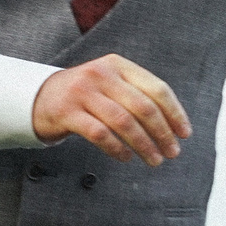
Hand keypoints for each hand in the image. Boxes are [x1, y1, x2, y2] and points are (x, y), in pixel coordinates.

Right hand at [31, 54, 190, 165]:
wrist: (41, 96)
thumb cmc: (87, 95)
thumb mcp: (112, 84)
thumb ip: (139, 95)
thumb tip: (175, 126)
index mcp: (119, 65)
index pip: (157, 89)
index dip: (175, 113)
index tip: (185, 134)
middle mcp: (101, 74)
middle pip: (143, 107)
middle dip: (163, 133)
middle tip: (173, 152)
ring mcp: (82, 92)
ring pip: (124, 122)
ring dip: (144, 145)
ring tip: (154, 160)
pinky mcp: (66, 112)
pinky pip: (100, 134)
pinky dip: (117, 149)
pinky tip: (126, 157)